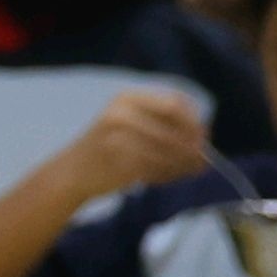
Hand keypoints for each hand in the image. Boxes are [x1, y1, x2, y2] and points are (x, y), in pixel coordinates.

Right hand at [51, 83, 214, 206]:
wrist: (71, 172)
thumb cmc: (107, 147)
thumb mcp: (132, 123)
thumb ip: (164, 124)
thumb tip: (205, 141)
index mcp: (128, 98)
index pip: (175, 104)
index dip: (194, 122)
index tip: (204, 140)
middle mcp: (121, 113)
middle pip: (175, 128)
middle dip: (193, 147)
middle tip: (202, 163)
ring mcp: (116, 136)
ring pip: (168, 151)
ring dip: (183, 165)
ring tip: (187, 173)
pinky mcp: (117, 161)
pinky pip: (155, 168)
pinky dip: (166, 176)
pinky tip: (164, 179)